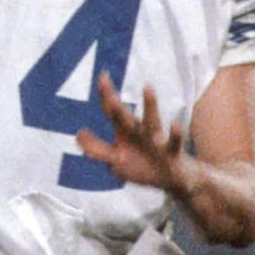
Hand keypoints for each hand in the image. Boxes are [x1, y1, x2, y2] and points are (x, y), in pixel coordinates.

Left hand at [75, 72, 189, 192]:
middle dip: (113, 102)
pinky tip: (174, 124)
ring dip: (149, 106)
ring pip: (151, 123)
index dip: (104, 96)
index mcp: (126, 132)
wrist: (175, 180)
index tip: (103, 75)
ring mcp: (156, 142)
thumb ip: (97, 148)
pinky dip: (175, 134)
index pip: (112, 112)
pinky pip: (173, 143)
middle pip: (124, 117)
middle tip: (104, 81)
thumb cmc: (143, 166)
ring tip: (148, 87)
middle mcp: (140, 132)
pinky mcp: (171, 154)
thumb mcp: (117, 159)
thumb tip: (78, 134)